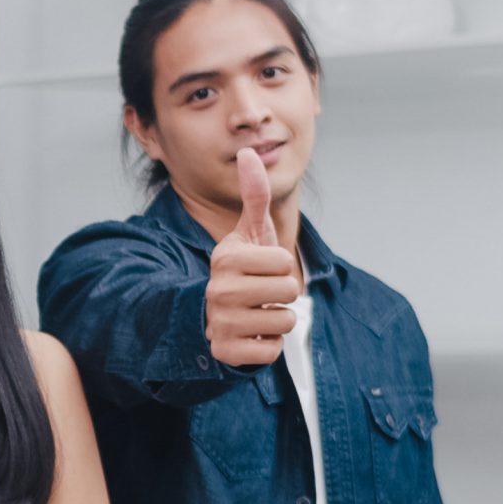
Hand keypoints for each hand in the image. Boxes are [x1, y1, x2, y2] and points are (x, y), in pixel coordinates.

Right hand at [204, 147, 297, 367]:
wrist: (214, 318)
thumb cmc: (242, 272)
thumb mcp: (249, 235)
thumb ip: (253, 196)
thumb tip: (248, 151)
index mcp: (225, 259)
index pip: (284, 261)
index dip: (281, 266)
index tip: (260, 270)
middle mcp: (217, 290)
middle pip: (288, 289)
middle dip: (282, 294)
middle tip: (261, 295)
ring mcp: (220, 322)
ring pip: (285, 320)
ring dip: (277, 320)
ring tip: (256, 315)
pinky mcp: (225, 352)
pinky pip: (272, 350)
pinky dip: (267, 346)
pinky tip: (250, 336)